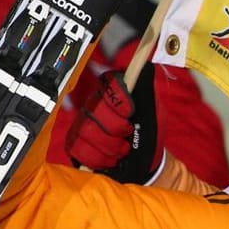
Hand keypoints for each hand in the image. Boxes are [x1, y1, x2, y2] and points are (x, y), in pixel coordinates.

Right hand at [66, 66, 157, 182]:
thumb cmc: (148, 133)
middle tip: (127, 135)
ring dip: (110, 146)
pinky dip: (98, 158)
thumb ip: (148, 91)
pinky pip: (78, 150)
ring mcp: (81, 124)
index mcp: (112, 94)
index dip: (117, 98)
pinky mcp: (74, 144)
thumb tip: (145, 67)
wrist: (145, 162)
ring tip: (121, 149)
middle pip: (94, 109)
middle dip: (116, 128)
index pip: (107, 83)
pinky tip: (110, 159)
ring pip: (86, 131)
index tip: (130, 112)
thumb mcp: (154, 111)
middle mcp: (93, 105)